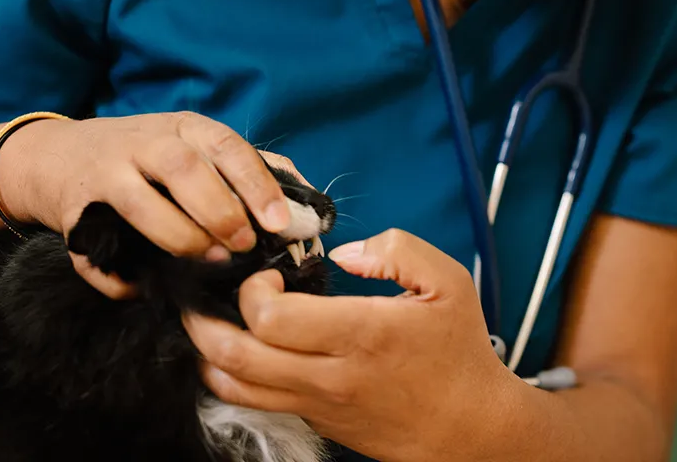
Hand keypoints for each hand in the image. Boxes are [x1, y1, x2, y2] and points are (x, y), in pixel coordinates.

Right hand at [0, 112, 304, 297]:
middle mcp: (143, 143)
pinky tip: (141, 288)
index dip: (255, 184)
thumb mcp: (196, 147)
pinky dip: (118, 277)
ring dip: (178, 237)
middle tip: (241, 245)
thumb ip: (250, 170)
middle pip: (183, 168)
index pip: (226, 146)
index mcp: (183, 128)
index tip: (278, 222)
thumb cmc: (147, 157)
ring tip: (206, 261)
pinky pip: (95, 251)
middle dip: (218, 211)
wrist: (57, 157)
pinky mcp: (74, 213)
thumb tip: (308, 206)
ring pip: (140, 202)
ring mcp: (105, 174)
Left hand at [184, 229, 513, 461]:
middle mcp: (330, 375)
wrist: (472, 427)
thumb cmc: (459, 352)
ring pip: (234, 388)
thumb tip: (344, 252)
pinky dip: (235, 376)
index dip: (253, 290)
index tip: (268, 275)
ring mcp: (318, 405)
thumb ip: (396, 249)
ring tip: (211, 324)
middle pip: (235, 356)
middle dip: (204, 321)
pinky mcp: (316, 422)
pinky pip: (257, 403)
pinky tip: (243, 350)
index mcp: (360, 334)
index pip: (271, 319)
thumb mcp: (448, 282)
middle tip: (207, 295)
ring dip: (208, 353)